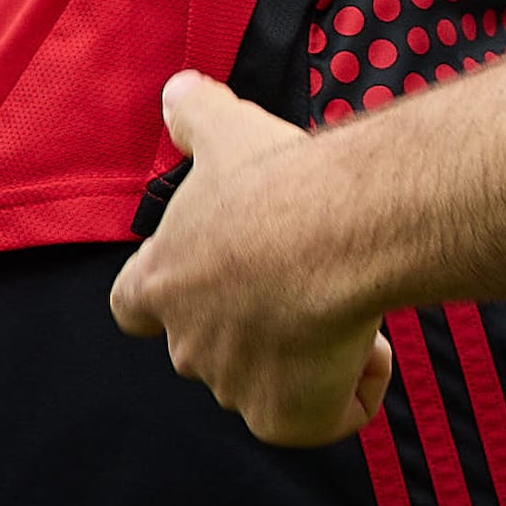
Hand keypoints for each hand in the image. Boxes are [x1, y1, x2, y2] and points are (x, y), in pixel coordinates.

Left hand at [107, 75, 399, 447]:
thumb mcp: (229, 133)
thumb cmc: (276, 185)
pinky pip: (319, 416)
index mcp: (160, 278)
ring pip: (269, 379)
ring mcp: (231, 386)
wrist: (330, 236)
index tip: (214, 275)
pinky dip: (349, 390)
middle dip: (255, 321)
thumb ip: (196, 115)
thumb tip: (176, 86)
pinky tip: (371, 344)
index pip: (134, 303)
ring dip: (307, 352)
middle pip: (209, 344)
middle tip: (307, 280)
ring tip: (350, 300)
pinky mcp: (281, 420)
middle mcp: (185, 341)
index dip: (167, 295)